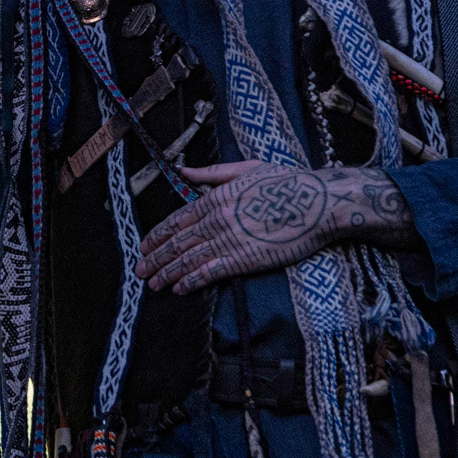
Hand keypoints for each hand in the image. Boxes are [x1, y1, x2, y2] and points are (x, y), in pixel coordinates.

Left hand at [136, 162, 415, 294]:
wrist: (318, 202)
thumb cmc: (287, 182)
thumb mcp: (247, 168)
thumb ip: (211, 173)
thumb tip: (182, 171)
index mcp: (215, 198)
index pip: (176, 220)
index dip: (157, 236)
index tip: (143, 247)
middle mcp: (217, 219)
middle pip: (177, 242)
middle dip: (155, 258)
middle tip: (139, 271)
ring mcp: (230, 240)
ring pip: (189, 259)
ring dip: (168, 273)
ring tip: (152, 284)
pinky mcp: (245, 259)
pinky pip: (211, 272)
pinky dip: (192, 281)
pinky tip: (179, 288)